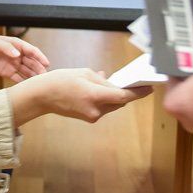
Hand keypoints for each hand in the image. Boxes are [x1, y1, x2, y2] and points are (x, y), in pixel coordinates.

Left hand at [0, 33, 49, 82]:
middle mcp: (17, 54)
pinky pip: (17, 78)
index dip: (40, 56)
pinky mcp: (6, 72)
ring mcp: (12, 64)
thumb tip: (17, 54)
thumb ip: (5, 48)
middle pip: (31, 62)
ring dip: (33, 77)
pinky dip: (23, 83)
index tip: (47, 63)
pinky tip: (28, 89)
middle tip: (45, 78)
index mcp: (16, 44)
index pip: (31, 50)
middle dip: (39, 69)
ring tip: (39, 85)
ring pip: (26, 71)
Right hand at [8, 68, 150, 126]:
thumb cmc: (60, 81)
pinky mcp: (89, 118)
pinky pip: (103, 108)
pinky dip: (105, 99)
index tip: (149, 88)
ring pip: (112, 105)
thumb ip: (102, 80)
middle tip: (134, 82)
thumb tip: (112, 83)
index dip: (138, 93)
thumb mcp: (83, 73)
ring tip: (109, 83)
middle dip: (125, 92)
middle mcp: (95, 109)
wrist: (43, 96)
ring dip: (114, 96)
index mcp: (94, 95)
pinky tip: (99, 90)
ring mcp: (92, 116)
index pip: (123, 96)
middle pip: (119, 102)